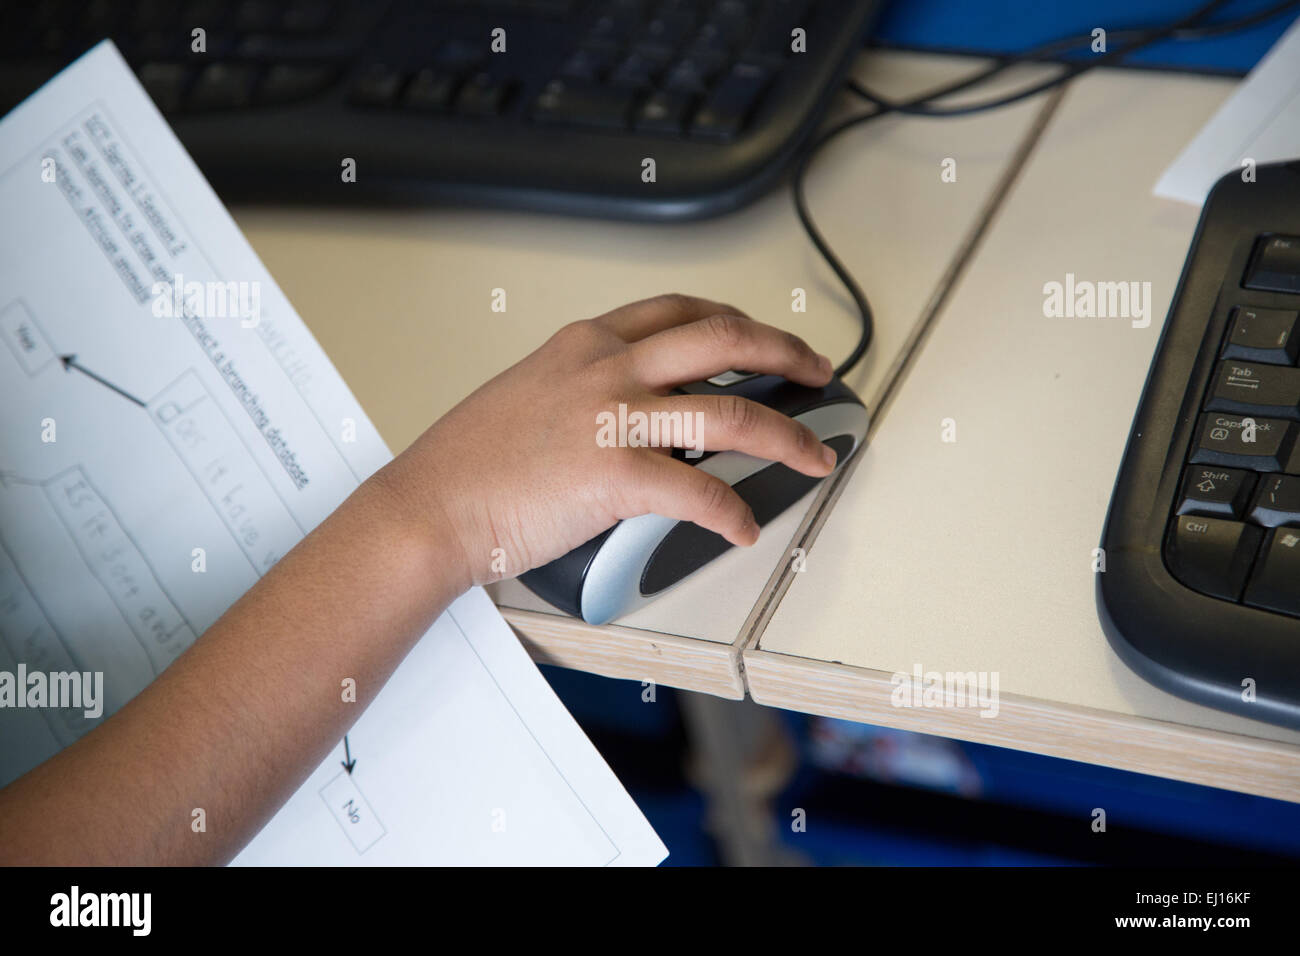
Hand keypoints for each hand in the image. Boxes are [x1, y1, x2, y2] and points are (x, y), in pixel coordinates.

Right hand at [374, 294, 838, 587]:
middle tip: (817, 371)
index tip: (763, 334)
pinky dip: (732, 512)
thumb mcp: (528, 393)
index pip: (680, 309)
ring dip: (786, 436)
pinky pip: (698, 491)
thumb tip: (626, 408)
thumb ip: (582, 387)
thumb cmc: (467, 462)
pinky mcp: (614, 475)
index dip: (736, 319)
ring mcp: (613, 417)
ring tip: (814, 457)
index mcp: (586, 343)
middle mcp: (607, 367)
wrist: (429, 506)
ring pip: (731, 411)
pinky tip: (743, 527)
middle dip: (785, 351)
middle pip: (723, 338)